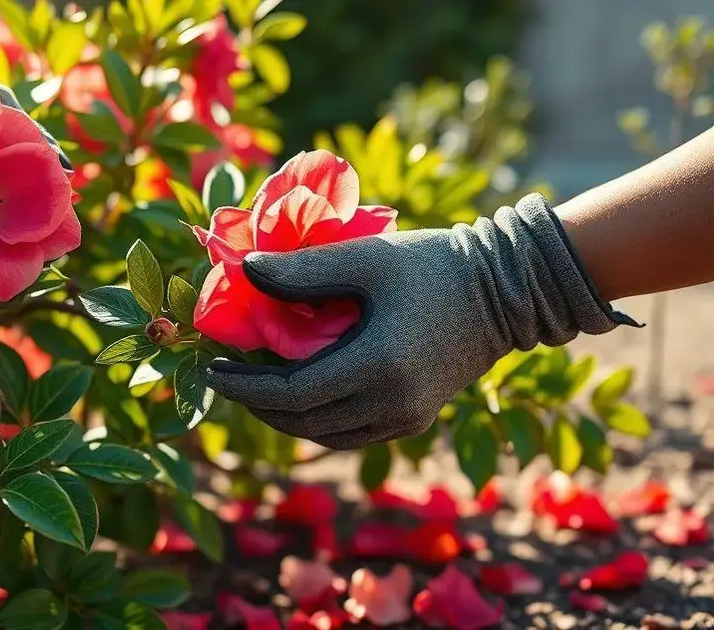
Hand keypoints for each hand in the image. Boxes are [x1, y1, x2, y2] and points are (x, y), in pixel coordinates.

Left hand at [204, 195, 634, 449]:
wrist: (509, 290)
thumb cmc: (434, 265)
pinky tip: (295, 394)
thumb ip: (302, 269)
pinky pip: (348, 433)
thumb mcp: (367, 258)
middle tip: (224, 377)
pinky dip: (315, 420)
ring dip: (283, 416)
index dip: (243, 387)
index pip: (290, 395)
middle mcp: (392, 404)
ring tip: (252, 386)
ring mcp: (406, 418)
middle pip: (301, 422)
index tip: (211, 368)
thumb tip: (244, 271)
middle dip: (255, 404)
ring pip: (324, 435)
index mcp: (377, 366)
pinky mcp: (414, 419)